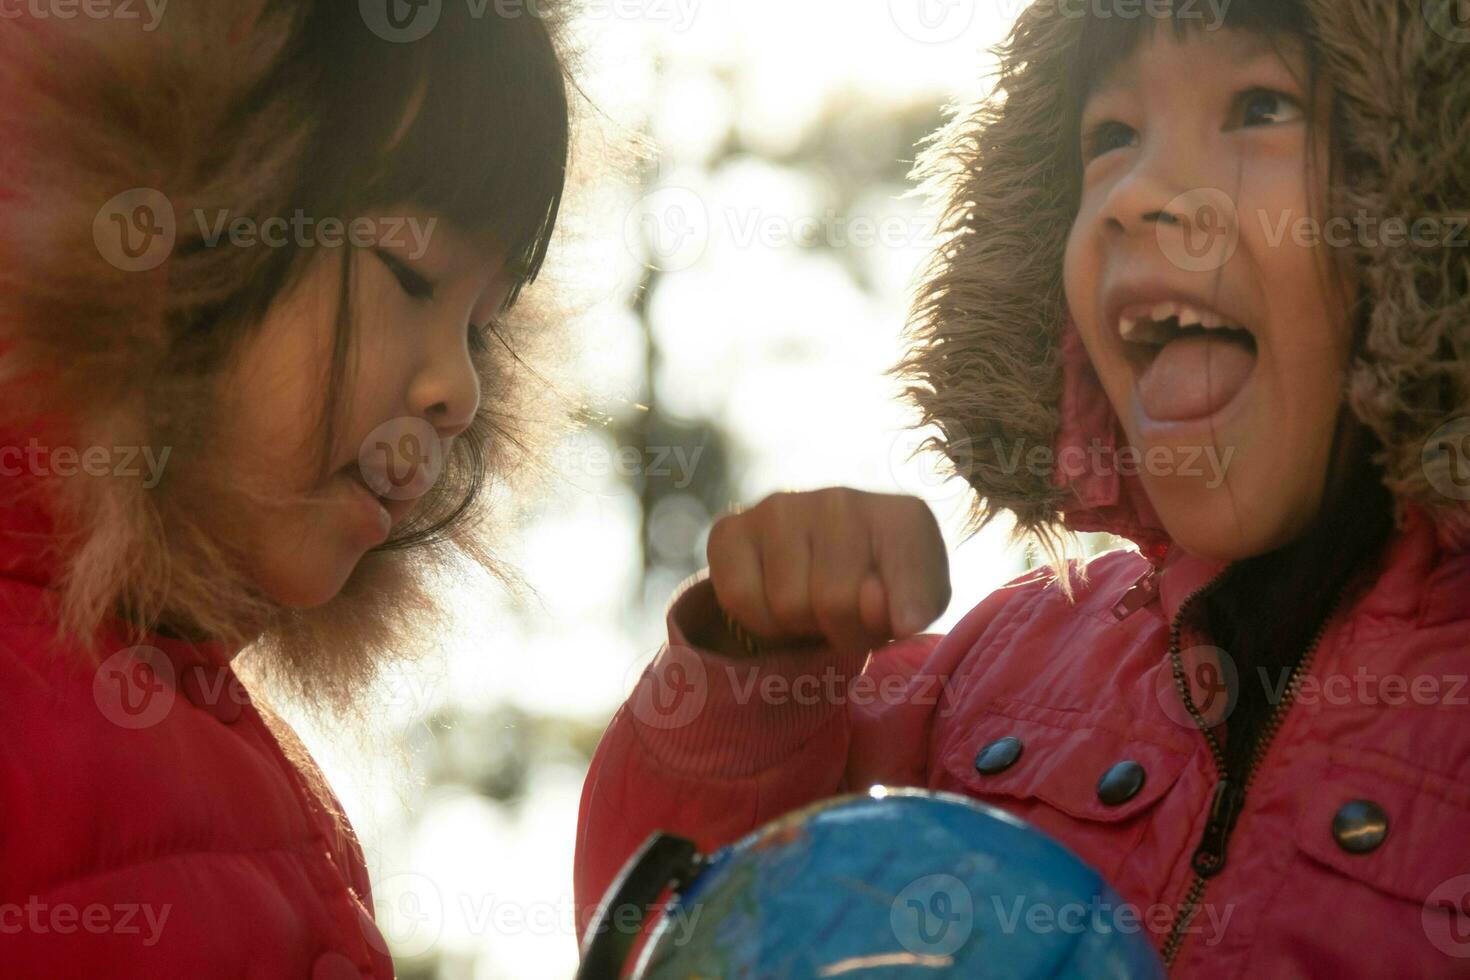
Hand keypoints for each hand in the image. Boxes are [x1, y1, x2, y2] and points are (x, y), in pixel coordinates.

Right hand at [704, 488, 950, 656]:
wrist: (819, 573)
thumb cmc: (878, 592)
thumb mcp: (917, 606)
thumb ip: (915, 608)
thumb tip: (891, 615)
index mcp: (901, 517)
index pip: (906, 581)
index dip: (897, 619)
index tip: (898, 624)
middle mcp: (840, 500)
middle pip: (835, 602)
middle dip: (840, 629)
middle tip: (843, 618)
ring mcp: (780, 508)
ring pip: (788, 604)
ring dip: (799, 625)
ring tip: (811, 606)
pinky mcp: (730, 528)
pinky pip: (740, 598)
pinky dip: (758, 619)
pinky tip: (774, 599)